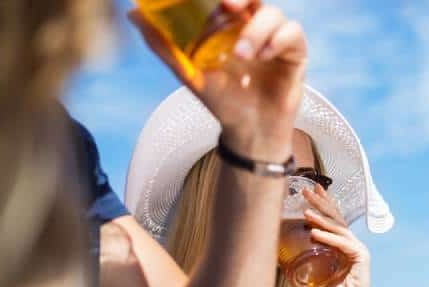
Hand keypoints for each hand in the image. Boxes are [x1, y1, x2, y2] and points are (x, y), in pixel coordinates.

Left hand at [130, 0, 306, 161]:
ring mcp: (276, 38)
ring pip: (272, 13)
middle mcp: (254, 26)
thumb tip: (132, 14)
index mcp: (229, 24)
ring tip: (242, 56)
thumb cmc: (221, 101)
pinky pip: (293, 32)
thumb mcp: (189, 73)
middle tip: (228, 5)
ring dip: (256, 31)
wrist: (248, 133)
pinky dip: (278, 40)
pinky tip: (264, 57)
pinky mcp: (295, 53)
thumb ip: (164, 45)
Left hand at [300, 185, 369, 286]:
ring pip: (339, 228)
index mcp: (341, 244)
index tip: (312, 188)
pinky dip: (329, 238)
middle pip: (336, 217)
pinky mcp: (362, 257)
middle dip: (321, 202)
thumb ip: (296, 264)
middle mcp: (351, 243)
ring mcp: (358, 249)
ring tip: (306, 211)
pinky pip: (344, 244)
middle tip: (307, 190)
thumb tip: (275, 257)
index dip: (323, 202)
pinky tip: (315, 233)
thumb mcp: (308, 275)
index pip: (332, 219)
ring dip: (322, 218)